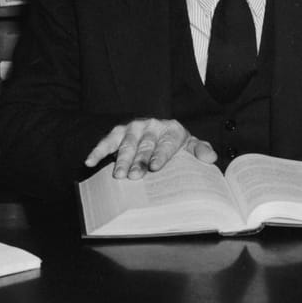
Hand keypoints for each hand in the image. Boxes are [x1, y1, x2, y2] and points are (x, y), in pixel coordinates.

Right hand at [85, 119, 217, 178]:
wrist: (159, 131)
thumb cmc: (176, 144)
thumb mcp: (190, 145)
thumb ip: (200, 150)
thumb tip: (211, 157)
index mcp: (172, 130)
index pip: (166, 144)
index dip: (160, 155)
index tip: (155, 167)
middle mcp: (152, 126)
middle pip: (144, 145)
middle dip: (139, 161)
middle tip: (134, 176)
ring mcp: (134, 128)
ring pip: (126, 144)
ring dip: (121, 159)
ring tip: (117, 174)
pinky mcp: (119, 132)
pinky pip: (107, 141)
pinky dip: (98, 151)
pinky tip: (90, 162)